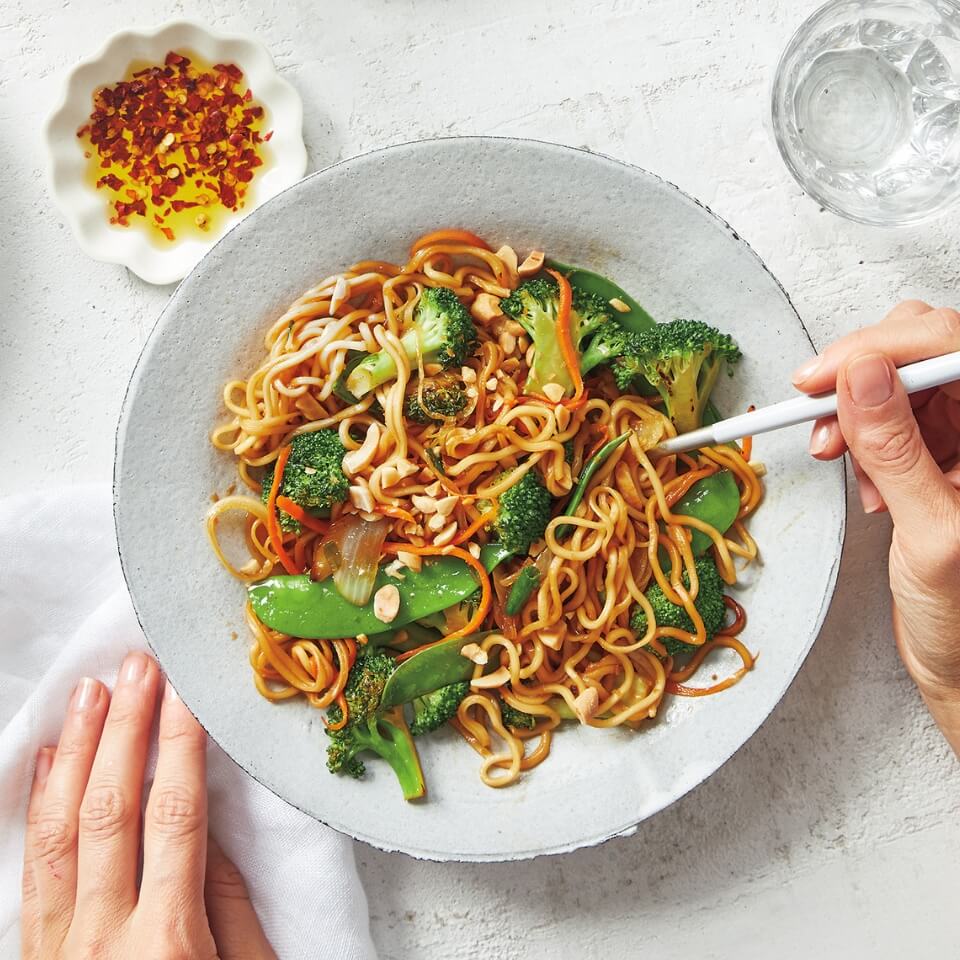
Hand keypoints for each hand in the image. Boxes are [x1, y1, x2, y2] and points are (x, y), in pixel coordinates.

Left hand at [21, 652, 276, 958]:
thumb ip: (227, 907)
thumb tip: (212, 826)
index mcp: (166, 944)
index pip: (174, 815)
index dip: (179, 744)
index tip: (185, 690)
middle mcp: (100, 941)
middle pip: (110, 810)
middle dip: (125, 728)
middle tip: (138, 666)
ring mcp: (57, 950)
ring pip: (57, 832)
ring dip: (74, 754)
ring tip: (91, 692)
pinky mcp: (35, 958)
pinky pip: (31, 872)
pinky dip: (37, 808)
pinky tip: (46, 762)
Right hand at [793, 301, 959, 753]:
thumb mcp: (930, 531)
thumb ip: (895, 447)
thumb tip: (861, 374)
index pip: (950, 346)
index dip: (880, 348)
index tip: (821, 377)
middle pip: (922, 348)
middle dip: (860, 375)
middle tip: (816, 409)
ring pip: (895, 380)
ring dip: (851, 412)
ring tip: (832, 455)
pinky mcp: (938, 452)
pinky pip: (887, 419)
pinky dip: (858, 441)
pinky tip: (864, 482)